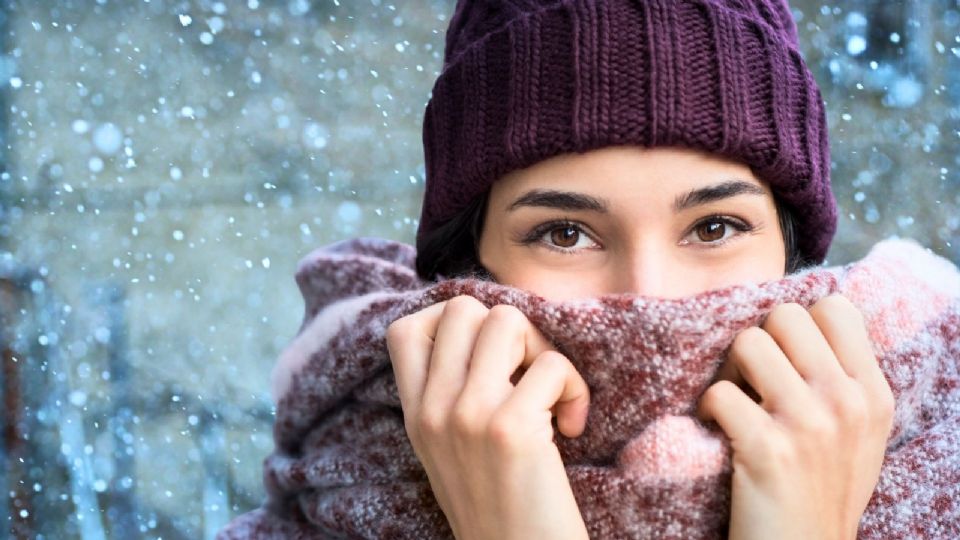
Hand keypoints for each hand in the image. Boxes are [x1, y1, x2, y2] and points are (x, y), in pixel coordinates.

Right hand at [386, 295, 590, 539]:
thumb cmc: (500, 510)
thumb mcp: (450, 451)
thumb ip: (450, 398)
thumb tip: (488, 331)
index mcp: (416, 416)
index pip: (406, 330)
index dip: (451, 323)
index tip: (487, 357)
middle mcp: (433, 410)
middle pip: (463, 308)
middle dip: (508, 330)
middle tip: (527, 375)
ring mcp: (468, 416)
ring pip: (507, 320)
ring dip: (543, 350)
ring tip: (551, 396)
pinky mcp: (511, 429)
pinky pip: (553, 365)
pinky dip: (575, 390)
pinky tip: (571, 427)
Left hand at [698, 294, 894, 539]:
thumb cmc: (822, 490)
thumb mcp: (858, 432)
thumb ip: (841, 378)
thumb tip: (797, 322)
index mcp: (872, 393)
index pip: (835, 308)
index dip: (798, 324)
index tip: (785, 356)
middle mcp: (846, 402)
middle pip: (784, 316)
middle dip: (759, 341)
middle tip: (751, 379)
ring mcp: (809, 423)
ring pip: (748, 343)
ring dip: (729, 371)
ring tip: (735, 402)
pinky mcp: (767, 448)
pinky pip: (719, 392)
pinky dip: (707, 409)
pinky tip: (717, 430)